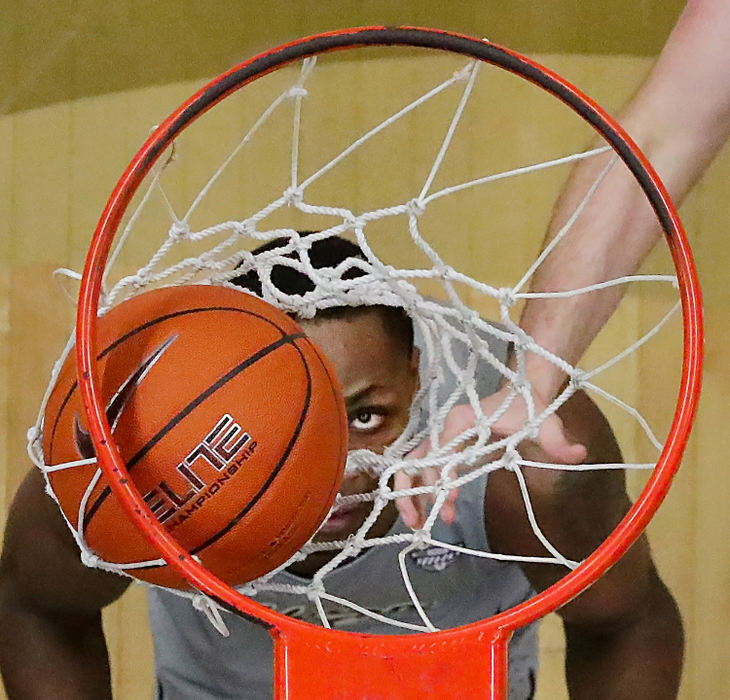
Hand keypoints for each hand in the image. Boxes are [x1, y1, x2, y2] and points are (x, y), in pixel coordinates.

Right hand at [395, 386, 586, 528]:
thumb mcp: (546, 425)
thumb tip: (577, 455)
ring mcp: (441, 437)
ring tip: (417, 522)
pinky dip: (420, 488)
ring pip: (413, 465)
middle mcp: (444, 428)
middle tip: (418, 522)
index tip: (450, 501)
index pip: (440, 451)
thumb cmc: (530, 408)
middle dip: (411, 491)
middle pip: (415, 460)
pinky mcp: (445, 446)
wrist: (522, 392)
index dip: (439, 477)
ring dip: (410, 493)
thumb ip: (558, 442)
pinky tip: (432, 510)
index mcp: (462, 422)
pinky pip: (423, 467)